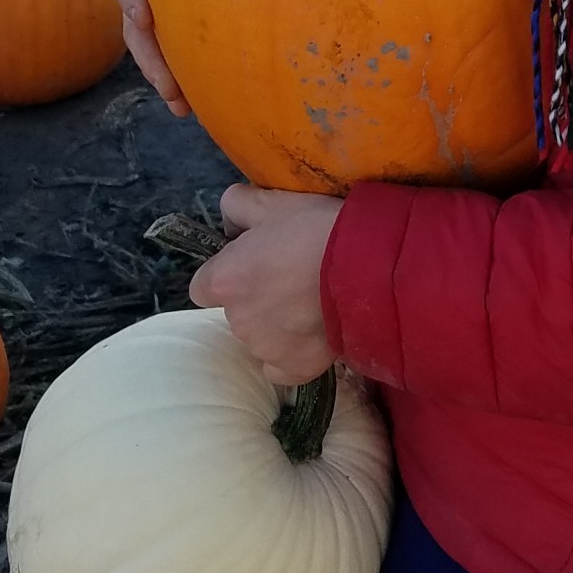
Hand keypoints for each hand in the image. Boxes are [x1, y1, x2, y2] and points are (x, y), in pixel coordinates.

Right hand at [106, 0, 188, 116]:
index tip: (143, 16)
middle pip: (135, 21)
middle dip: (149, 54)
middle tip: (167, 83)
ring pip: (149, 41)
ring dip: (161, 73)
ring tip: (179, 104)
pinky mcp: (171, 11)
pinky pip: (170, 45)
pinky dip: (178, 73)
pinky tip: (192, 103)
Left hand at [189, 186, 342, 383]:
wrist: (368, 267)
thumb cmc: (317, 228)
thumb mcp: (275, 202)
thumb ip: (239, 205)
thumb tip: (228, 214)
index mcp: (223, 280)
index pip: (203, 287)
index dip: (228, 275)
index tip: (253, 267)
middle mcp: (237, 319)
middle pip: (236, 312)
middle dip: (257, 299)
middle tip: (293, 278)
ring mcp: (264, 349)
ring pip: (260, 338)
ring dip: (277, 324)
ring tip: (312, 302)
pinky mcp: (294, 369)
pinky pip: (280, 368)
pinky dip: (292, 354)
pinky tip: (313, 333)